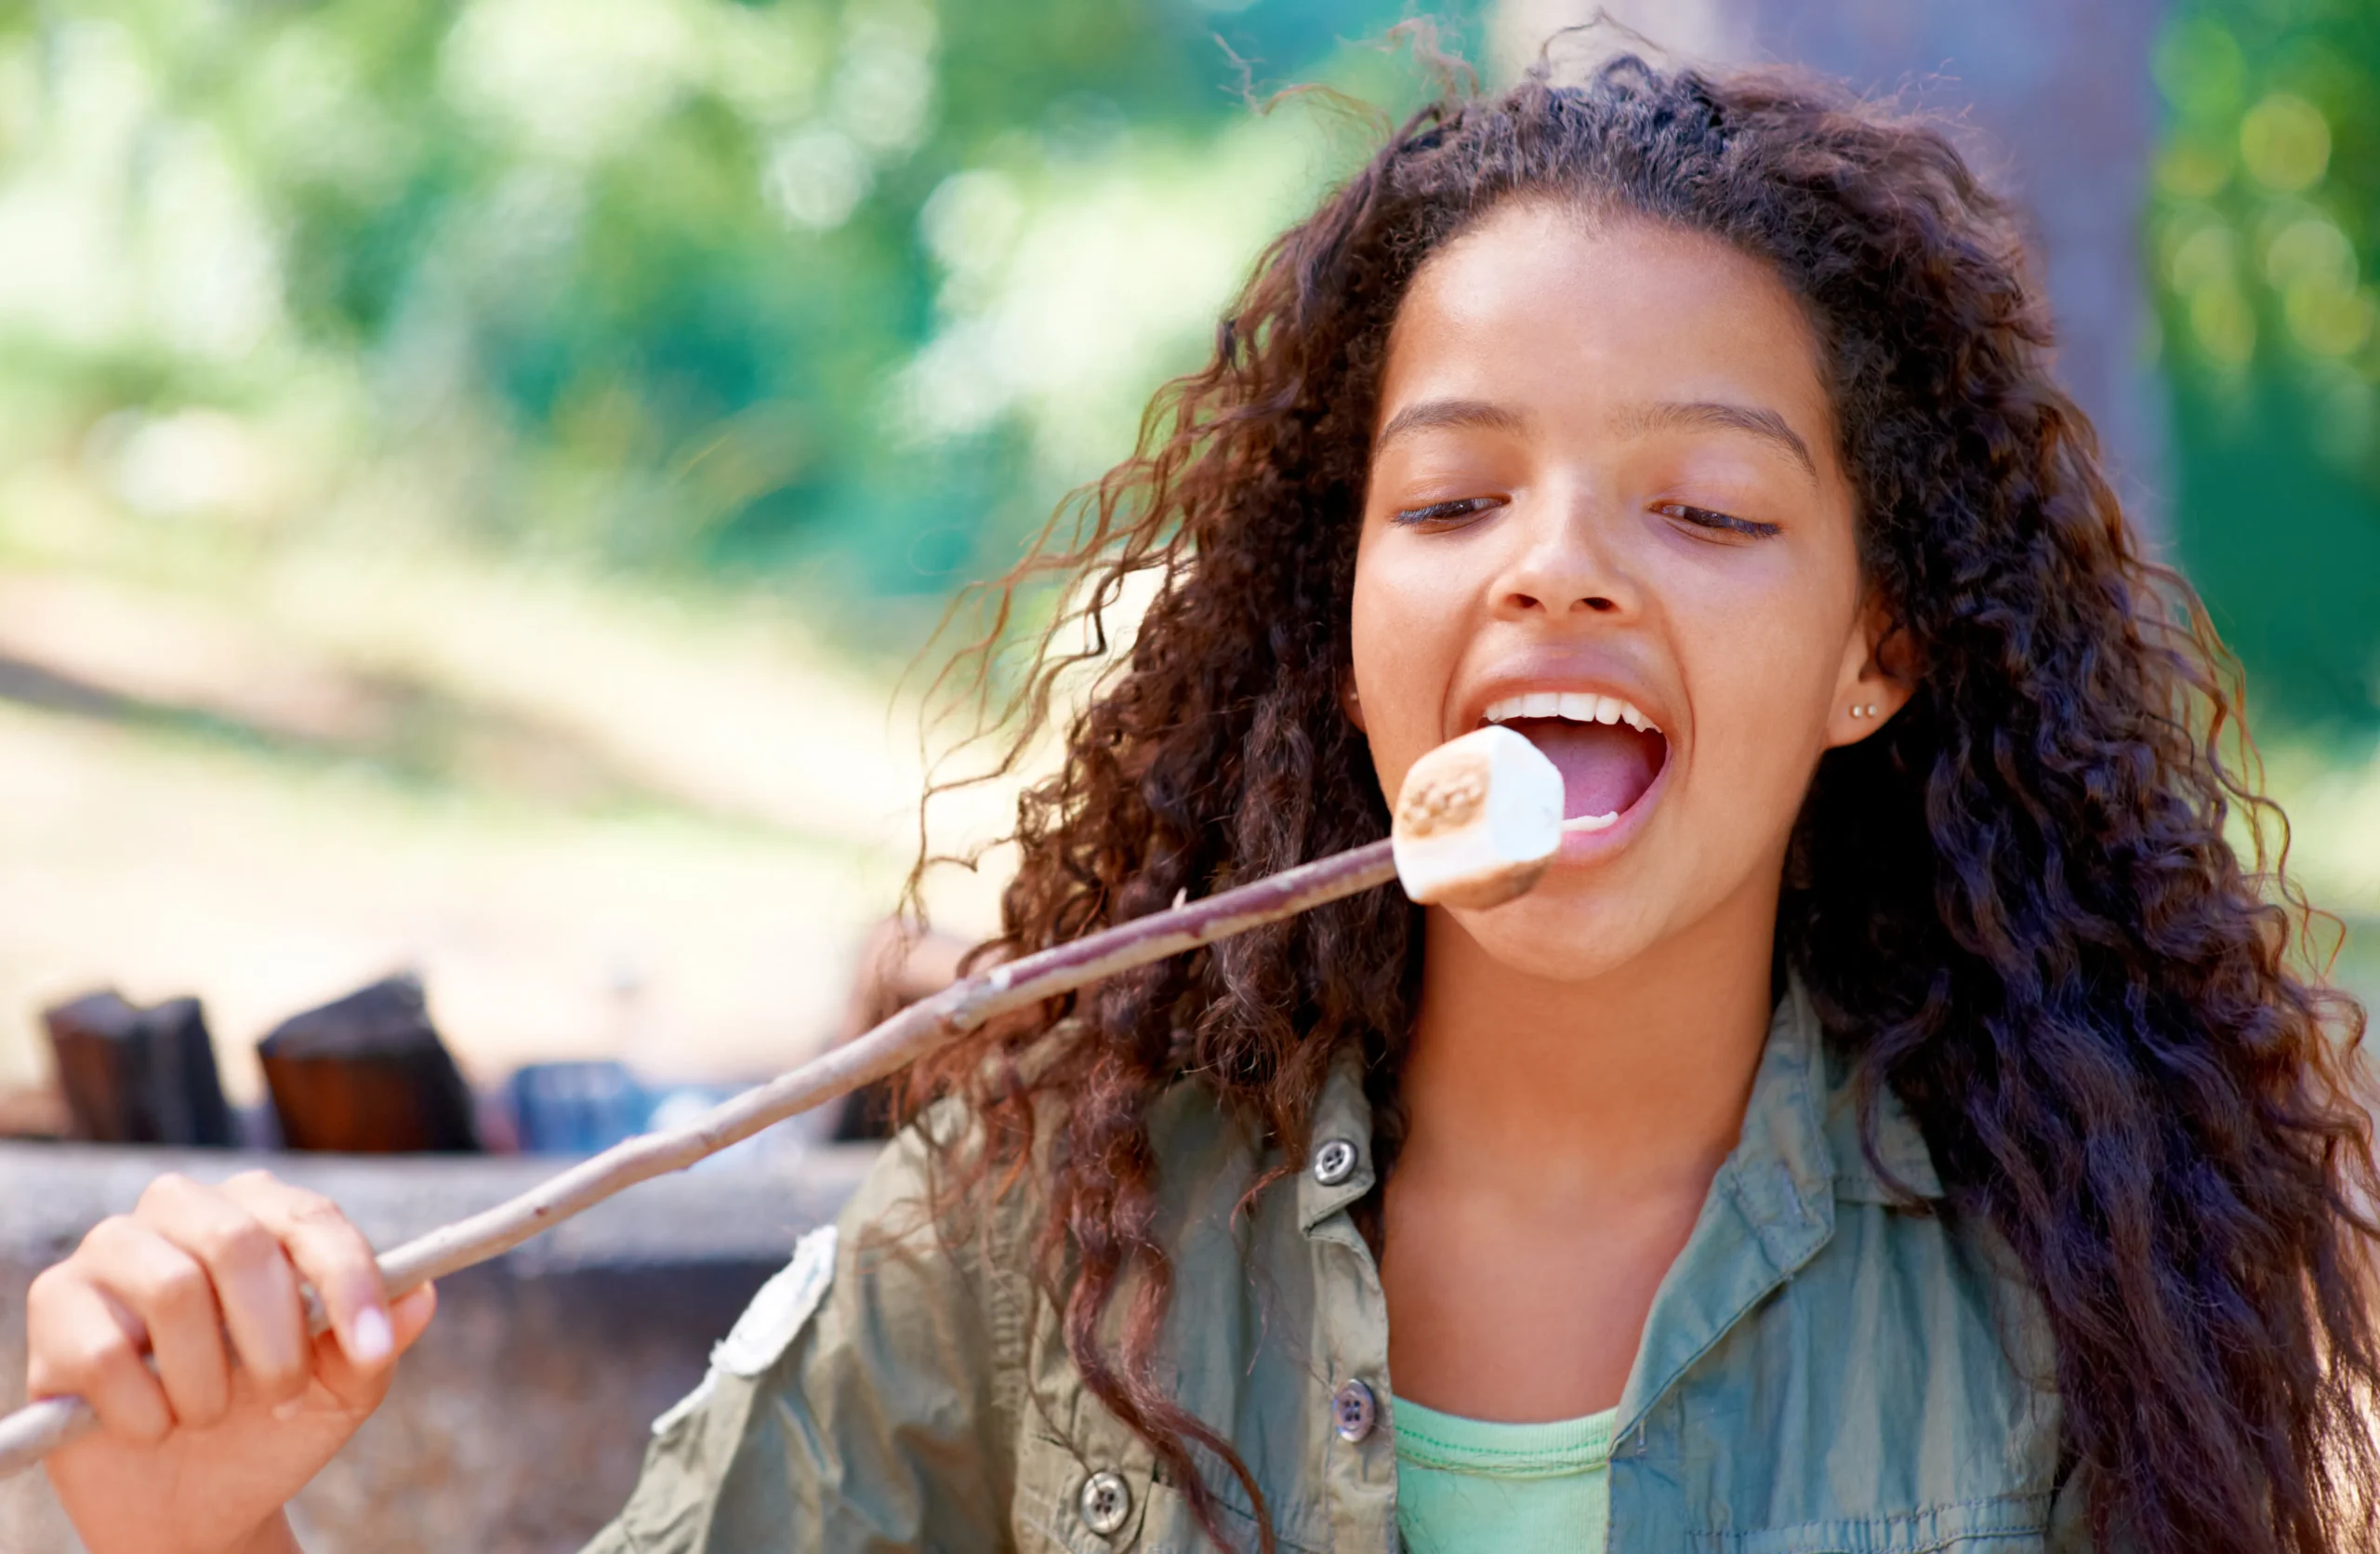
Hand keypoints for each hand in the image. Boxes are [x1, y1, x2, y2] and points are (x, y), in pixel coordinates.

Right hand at [25, 1170, 436, 1553]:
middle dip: (274, 1337)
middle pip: (239, 1241)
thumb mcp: (341, 1391)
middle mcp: (185, 1210)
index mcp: (263, 1212)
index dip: (348, 1283)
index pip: (312, 1218)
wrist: (192, 1500)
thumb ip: (377, 1344)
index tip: (369, 1353)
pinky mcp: (55, 1303)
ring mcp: (112, 1249)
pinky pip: (103, 1351)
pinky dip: (143, 1410)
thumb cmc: (272, 1423)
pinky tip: (150, 1426)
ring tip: (207, 1415)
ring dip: (205, 1380)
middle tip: (281, 1397)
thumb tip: (421, 1296)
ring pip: (173, 1288)